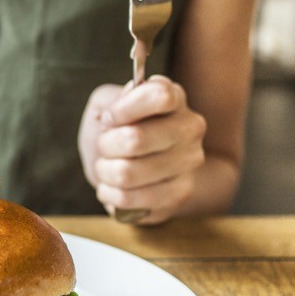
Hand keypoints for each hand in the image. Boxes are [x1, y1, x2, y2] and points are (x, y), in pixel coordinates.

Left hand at [78, 75, 205, 224]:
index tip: (108, 118)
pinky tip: (112, 187)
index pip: (160, 96)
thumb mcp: (107, 103)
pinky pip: (129, 199)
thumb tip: (114, 118)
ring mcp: (189, 163)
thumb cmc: (117, 130)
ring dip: (104, 171)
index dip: (124, 109)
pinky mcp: (180, 194)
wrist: (131, 169)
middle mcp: (189, 128)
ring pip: (127, 173)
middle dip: (105, 145)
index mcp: (174, 98)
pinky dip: (109, 194)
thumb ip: (110, 100)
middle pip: (135, 140)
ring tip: (107, 168)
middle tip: (105, 147)